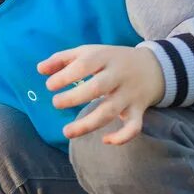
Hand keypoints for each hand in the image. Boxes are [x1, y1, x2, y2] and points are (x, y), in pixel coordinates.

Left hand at [38, 44, 164, 144]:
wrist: (153, 67)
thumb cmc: (111, 60)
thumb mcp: (89, 52)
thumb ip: (63, 59)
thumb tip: (39, 69)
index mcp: (105, 58)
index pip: (85, 64)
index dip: (66, 75)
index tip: (50, 86)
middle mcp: (118, 76)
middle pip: (98, 87)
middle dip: (75, 97)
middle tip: (56, 103)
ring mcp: (129, 95)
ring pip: (110, 111)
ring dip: (88, 124)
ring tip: (66, 132)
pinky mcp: (138, 110)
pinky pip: (134, 127)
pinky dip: (122, 136)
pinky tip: (106, 140)